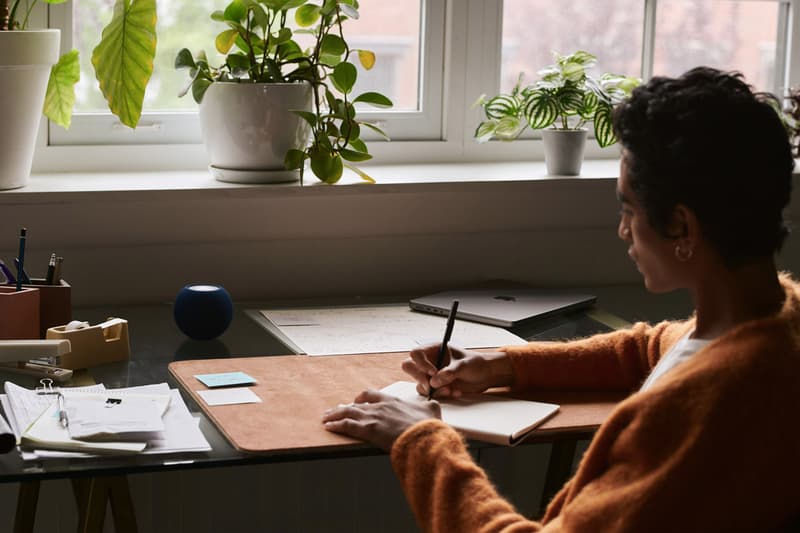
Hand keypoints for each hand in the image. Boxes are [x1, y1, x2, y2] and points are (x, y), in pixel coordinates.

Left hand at [322, 389, 440, 451]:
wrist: (424, 436)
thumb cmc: (428, 426)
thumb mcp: (433, 411)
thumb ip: (429, 405)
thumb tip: (432, 404)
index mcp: (393, 401)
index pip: (373, 395)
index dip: (362, 398)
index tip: (356, 401)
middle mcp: (380, 407)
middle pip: (356, 404)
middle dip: (343, 407)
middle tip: (334, 410)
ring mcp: (373, 418)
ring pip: (348, 413)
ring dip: (334, 415)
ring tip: (325, 418)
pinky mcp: (368, 430)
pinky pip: (347, 426)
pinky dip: (336, 426)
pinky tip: (328, 427)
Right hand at [402, 344, 512, 398]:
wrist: (486, 375)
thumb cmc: (476, 363)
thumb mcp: (465, 365)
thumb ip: (449, 372)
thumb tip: (434, 382)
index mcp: (434, 349)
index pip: (416, 353)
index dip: (421, 363)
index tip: (433, 372)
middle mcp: (430, 361)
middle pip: (410, 367)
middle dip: (420, 378)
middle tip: (432, 385)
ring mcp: (432, 375)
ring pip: (419, 384)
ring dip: (434, 390)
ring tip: (450, 390)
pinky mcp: (436, 387)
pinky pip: (430, 394)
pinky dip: (441, 395)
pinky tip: (455, 392)